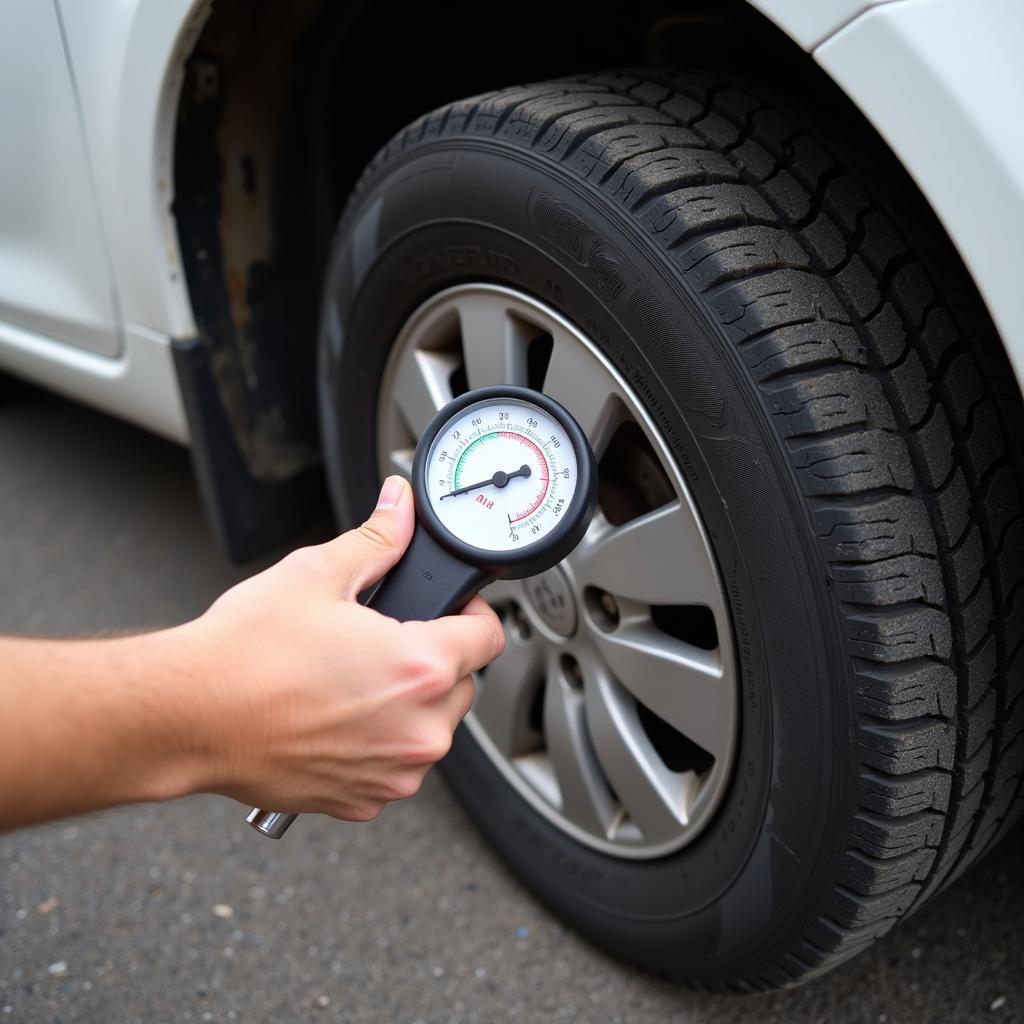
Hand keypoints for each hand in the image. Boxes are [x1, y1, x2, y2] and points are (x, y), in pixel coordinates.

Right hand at [182, 476, 504, 820]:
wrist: (189, 716)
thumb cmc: (246, 654)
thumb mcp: (317, 574)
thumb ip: (377, 539)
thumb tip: (399, 507)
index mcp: (422, 669)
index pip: (489, 635)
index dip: (471, 612)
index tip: (450, 608)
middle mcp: (420, 730)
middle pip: (462, 684)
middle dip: (434, 658)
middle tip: (382, 639)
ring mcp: (394, 773)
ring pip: (430, 727)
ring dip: (407, 704)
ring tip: (350, 678)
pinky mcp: (365, 800)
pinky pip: (394, 764)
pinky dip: (377, 742)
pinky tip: (334, 716)